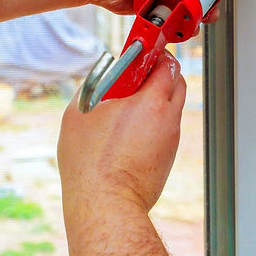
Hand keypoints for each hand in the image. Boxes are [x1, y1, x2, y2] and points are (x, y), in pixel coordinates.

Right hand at [58, 51, 185, 244]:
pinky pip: (166, 130)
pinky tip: (129, 130)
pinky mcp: (168, 158)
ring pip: (172, 107)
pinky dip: (155, 122)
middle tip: (138, 74)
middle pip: (177, 83)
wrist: (106, 205)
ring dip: (157, 99)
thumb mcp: (79, 112)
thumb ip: (92, 84)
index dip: (155, 54)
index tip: (144, 51)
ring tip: (129, 105)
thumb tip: (101, 73)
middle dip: (161, 73)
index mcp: (150, 102)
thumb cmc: (89, 162)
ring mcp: (171, 141)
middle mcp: (168, 119)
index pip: (167, 64)